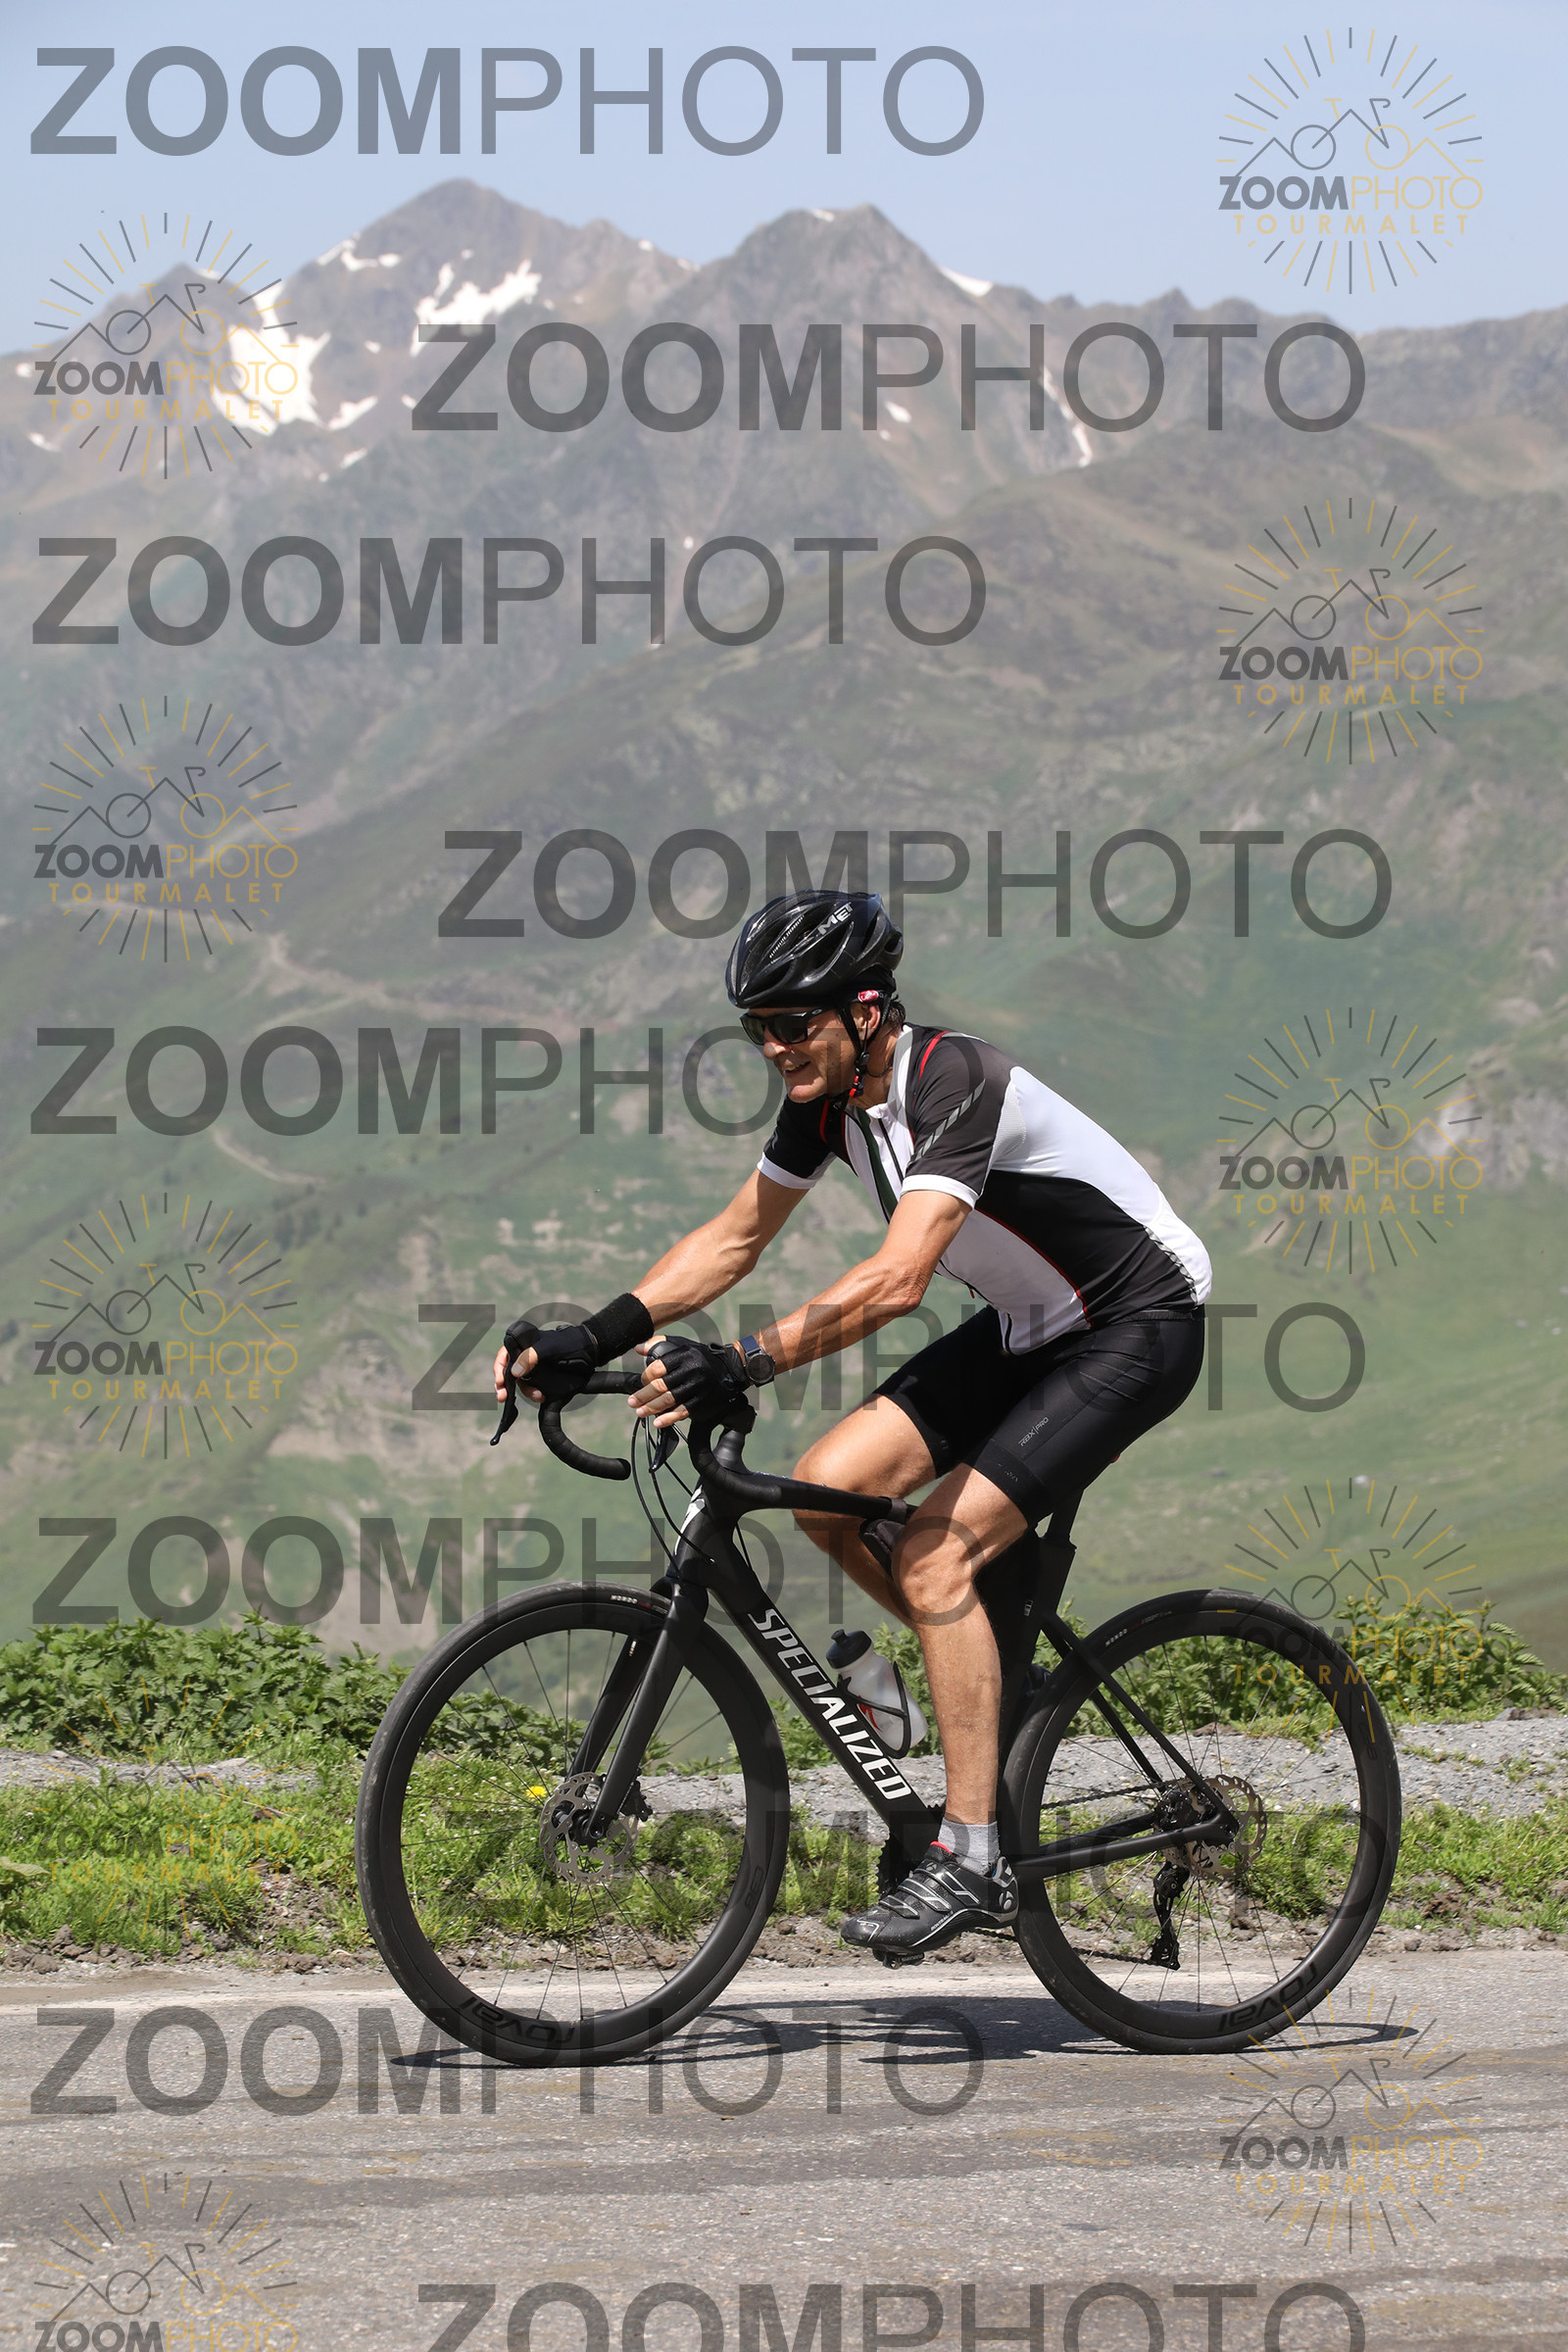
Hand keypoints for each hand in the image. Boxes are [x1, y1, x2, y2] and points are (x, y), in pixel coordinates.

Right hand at [495, 1319, 593, 1406]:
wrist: (588, 1351)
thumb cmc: (567, 1344)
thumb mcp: (549, 1348)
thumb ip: (531, 1357)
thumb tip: (514, 1372)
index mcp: (522, 1343)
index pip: (503, 1355)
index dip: (499, 1369)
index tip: (501, 1382)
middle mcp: (524, 1355)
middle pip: (508, 1371)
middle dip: (505, 1385)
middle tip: (502, 1398)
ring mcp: (532, 1367)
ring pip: (520, 1382)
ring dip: (526, 1391)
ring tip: (538, 1396)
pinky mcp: (540, 1377)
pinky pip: (531, 1387)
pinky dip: (533, 1393)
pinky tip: (541, 1397)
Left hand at [632, 1334, 747, 1428]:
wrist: (731, 1369)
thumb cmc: (702, 1357)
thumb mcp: (683, 1345)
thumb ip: (660, 1344)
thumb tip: (638, 1348)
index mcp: (684, 1355)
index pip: (658, 1368)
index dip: (645, 1377)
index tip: (641, 1383)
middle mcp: (691, 1370)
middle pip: (661, 1386)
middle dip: (643, 1396)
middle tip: (632, 1402)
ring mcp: (698, 1386)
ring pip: (670, 1400)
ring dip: (651, 1408)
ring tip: (640, 1412)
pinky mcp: (703, 1400)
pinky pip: (683, 1411)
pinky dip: (669, 1418)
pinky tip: (658, 1422)